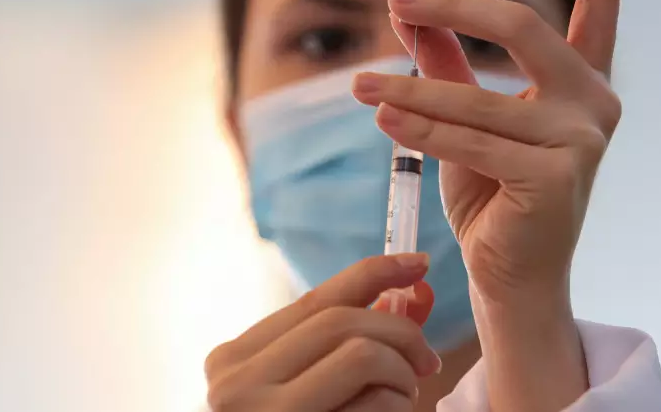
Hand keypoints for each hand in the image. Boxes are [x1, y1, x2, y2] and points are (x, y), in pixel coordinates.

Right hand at [204, 254, 440, 411]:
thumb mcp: (313, 390)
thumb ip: (348, 342)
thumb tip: (409, 288)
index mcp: (234, 359)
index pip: (316, 298)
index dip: (374, 271)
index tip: (417, 262)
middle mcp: (233, 382)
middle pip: (343, 320)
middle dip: (401, 333)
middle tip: (427, 363)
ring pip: (361, 351)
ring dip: (400, 375)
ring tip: (402, 402)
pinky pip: (372, 402)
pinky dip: (395, 408)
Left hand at [351, 0, 621, 303]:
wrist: (510, 275)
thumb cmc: (493, 194)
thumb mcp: (469, 117)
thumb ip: (448, 61)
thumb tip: (407, 3)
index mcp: (585, 80)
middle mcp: (597, 103)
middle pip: (525, 26)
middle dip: (454, 7)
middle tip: (395, 0)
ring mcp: (583, 139)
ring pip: (481, 94)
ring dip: (413, 86)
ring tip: (361, 84)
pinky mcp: (556, 175)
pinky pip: (471, 138)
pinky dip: (421, 128)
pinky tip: (385, 115)